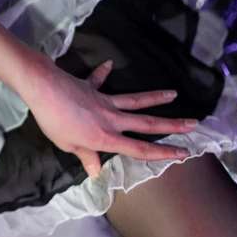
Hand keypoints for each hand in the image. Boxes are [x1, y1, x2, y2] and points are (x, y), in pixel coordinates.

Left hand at [22, 58, 198, 178]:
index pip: (139, 149)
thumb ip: (85, 156)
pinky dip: (103, 73)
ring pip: (135, 100)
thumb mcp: (68, 145)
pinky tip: (110, 64)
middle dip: (172, 125)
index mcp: (106, 137)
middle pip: (147, 123)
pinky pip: (99, 80)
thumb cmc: (54, 121)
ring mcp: (104, 100)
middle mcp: (112, 118)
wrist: (43, 89)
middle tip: (193, 123)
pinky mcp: (91, 86)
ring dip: (155, 97)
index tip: (183, 153)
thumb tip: (97, 171)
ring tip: (173, 94)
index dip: (162, 153)